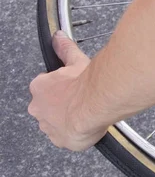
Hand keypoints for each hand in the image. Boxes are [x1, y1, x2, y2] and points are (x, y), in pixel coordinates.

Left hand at [28, 31, 105, 150]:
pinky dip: (74, 132)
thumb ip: (66, 49)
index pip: (45, 86)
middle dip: (61, 103)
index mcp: (39, 88)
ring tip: (84, 112)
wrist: (93, 106)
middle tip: (79, 99)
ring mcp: (48, 126)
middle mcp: (38, 108)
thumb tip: (59, 36)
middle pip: (48, 105)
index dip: (60, 86)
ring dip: (66, 118)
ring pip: (55, 121)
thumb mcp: (76, 61)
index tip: (71, 86)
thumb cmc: (84, 85)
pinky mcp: (59, 140)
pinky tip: (85, 124)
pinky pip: (64, 137)